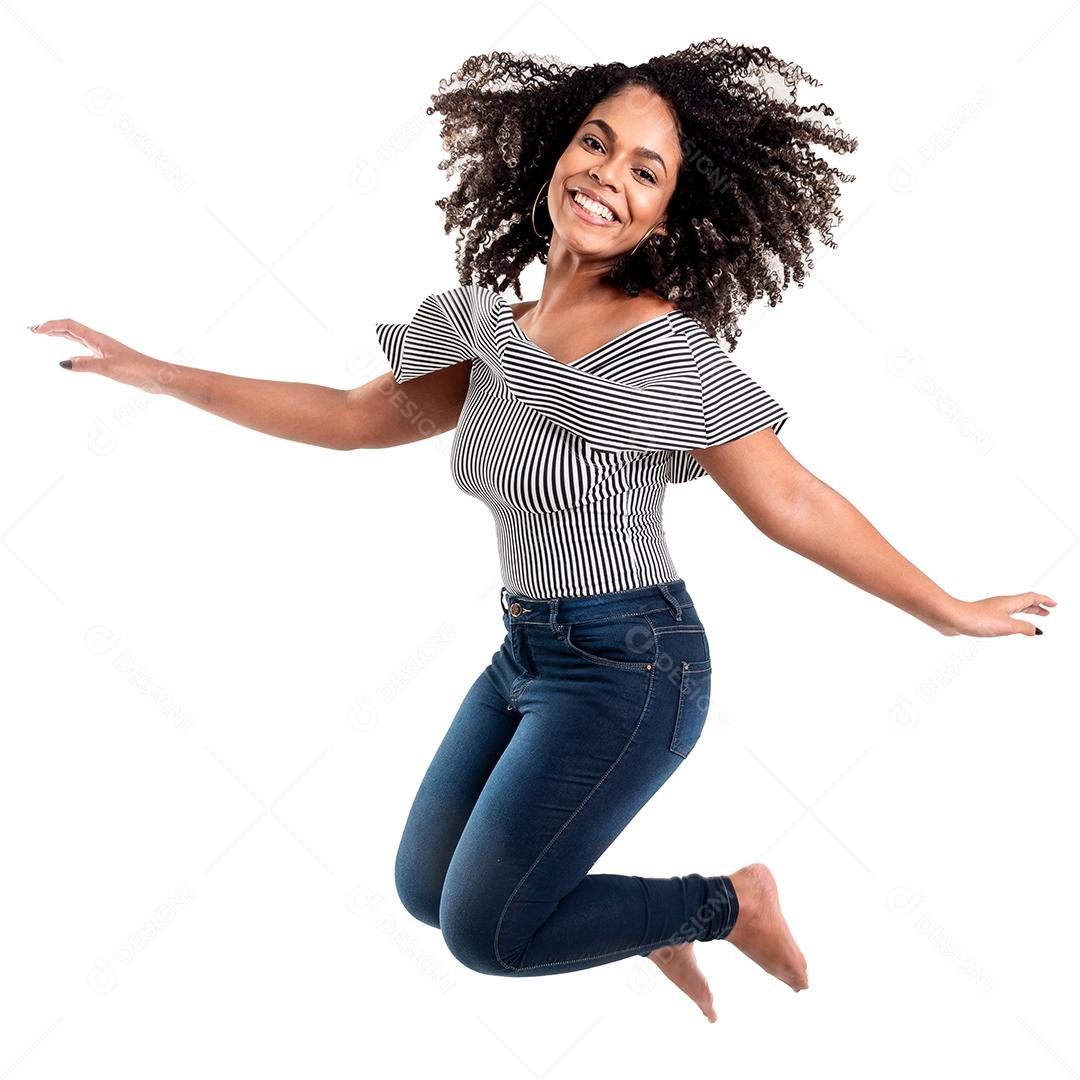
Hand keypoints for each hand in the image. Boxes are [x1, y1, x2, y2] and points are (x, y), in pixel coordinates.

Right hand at [29, 319, 166, 391]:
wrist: (158, 377)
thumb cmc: (138, 370)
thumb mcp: (109, 368)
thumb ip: (86, 365)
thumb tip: (63, 363)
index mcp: (98, 339)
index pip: (70, 326)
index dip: (51, 326)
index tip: (36, 330)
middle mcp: (100, 342)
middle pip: (71, 329)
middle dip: (51, 328)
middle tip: (32, 330)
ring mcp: (104, 351)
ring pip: (77, 339)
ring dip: (60, 336)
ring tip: (44, 335)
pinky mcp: (109, 361)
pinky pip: (86, 352)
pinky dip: (73, 351)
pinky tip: (69, 359)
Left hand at [939, 592, 1056, 637]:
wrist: (950, 618)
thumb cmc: (977, 620)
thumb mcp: (1007, 626)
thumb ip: (1024, 628)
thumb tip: (1036, 631)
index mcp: (1009, 603)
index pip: (1031, 598)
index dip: (1044, 601)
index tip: (1054, 605)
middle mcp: (1000, 604)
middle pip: (1023, 603)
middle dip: (1037, 608)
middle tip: (1047, 612)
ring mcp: (990, 610)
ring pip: (1013, 610)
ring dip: (1025, 613)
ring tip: (1032, 619)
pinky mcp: (981, 617)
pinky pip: (1003, 616)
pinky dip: (1013, 619)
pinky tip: (1008, 625)